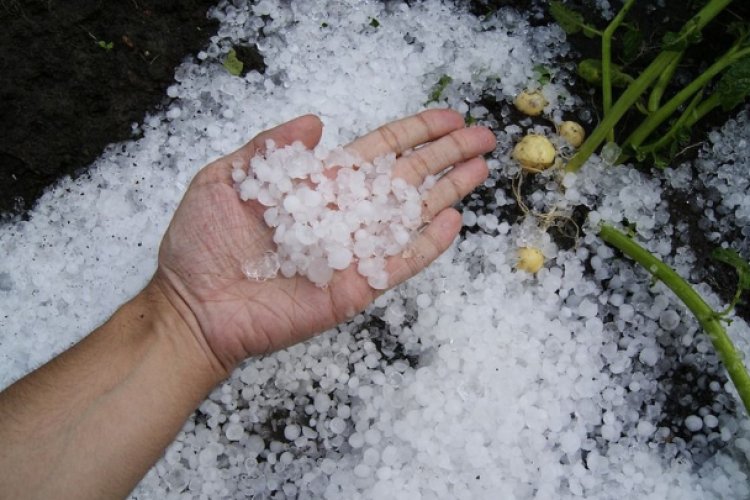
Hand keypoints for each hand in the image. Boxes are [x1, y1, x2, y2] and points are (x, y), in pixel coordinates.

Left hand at [153, 110, 495, 372]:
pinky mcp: (355, 287)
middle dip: (445, 156)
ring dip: (447, 192)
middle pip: (406, 178)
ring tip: (481, 169)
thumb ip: (270, 148)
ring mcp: (352, 252)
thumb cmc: (201, 244)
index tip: (448, 117)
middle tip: (484, 136)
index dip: (415, 133)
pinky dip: (427, 245)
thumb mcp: (225, 179)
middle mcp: (343, 214)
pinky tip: (453, 222)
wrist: (193, 306)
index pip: (379, 152)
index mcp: (318, 185)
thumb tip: (316, 119)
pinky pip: (399, 263)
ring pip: (410, 216)